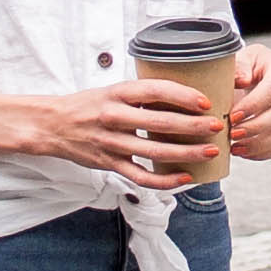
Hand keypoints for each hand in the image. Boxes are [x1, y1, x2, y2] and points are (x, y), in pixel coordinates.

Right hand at [24, 74, 223, 188]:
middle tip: (217, 126)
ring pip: (155, 152)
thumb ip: (142, 94)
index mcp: (117, 92)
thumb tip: (183, 95)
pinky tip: (185, 178)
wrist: (52, 125)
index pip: (156, 90)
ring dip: (187, 153)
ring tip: (210, 151)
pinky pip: (141, 177)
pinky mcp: (109, 164)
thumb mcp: (113, 90)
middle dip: (194, 126)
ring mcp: (111, 143)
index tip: (205, 101)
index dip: (183, 95)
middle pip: (160, 123)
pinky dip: (164, 180)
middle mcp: (114, 116)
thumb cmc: (88, 105)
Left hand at [227, 45, 270, 162]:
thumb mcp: (238, 58)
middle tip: (233, 134)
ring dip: (257, 144)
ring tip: (235, 146)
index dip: (253, 106)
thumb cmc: (243, 67)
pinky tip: (242, 151)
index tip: (232, 116)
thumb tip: (243, 80)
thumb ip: (238, 65)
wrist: (249, 76)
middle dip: (255, 127)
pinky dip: (261, 153)